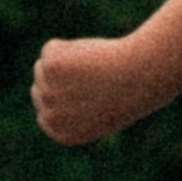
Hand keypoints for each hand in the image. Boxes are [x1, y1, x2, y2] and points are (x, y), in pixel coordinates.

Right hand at [31, 34, 173, 148]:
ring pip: (43, 65)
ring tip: (96, 65)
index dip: (59, 95)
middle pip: (39, 87)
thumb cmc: (131, 90)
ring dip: (66, 60)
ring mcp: (48, 92)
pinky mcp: (51, 68)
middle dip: (58, 77)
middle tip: (92, 72)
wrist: (141, 75)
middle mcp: (52, 117)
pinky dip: (70, 46)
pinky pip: (52, 48)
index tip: (78, 86)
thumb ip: (80, 105)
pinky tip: (92, 55)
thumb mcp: (105, 105)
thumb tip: (64, 88)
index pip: (45, 113)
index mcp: (65, 134)